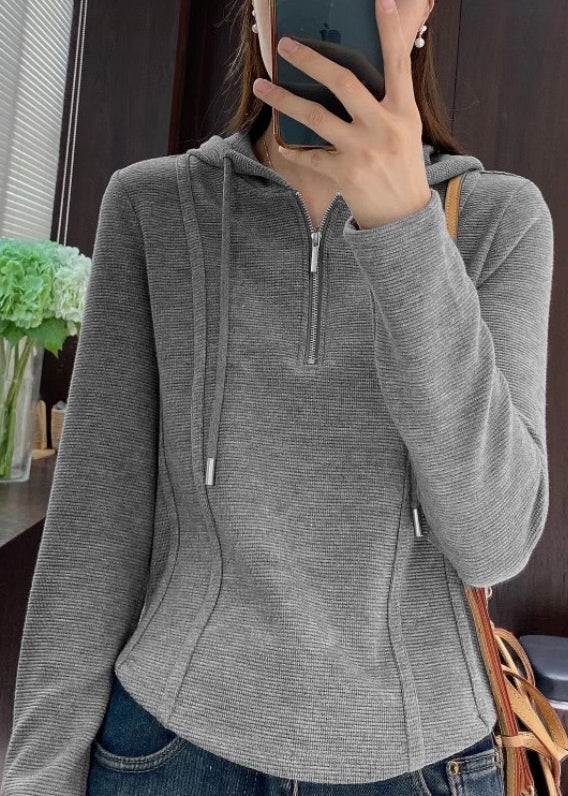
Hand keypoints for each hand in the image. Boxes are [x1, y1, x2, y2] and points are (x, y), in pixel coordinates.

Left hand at [252, 0, 431, 229]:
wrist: (403, 218)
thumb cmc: (403, 168)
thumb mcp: (407, 130)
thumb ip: (389, 100)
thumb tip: (363, 70)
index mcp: (404, 112)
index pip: (398, 62)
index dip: (389, 29)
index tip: (378, 0)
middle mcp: (383, 128)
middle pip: (343, 82)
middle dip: (311, 59)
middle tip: (285, 45)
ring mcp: (362, 152)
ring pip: (316, 116)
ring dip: (284, 99)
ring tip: (262, 85)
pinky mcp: (344, 174)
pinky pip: (310, 155)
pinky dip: (292, 148)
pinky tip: (280, 141)